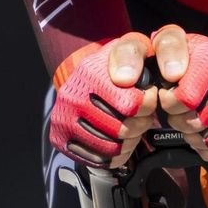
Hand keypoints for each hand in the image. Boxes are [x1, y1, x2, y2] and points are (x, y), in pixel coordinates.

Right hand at [49, 33, 160, 167]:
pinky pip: (98, 159)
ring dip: (127, 141)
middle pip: (122, 129)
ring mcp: (63, 118)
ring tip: (128, 128)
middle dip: (138, 125)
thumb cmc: (116, 66)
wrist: (84, 79)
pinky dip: (113, 154)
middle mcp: (72, 95)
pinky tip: (116, 140)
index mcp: (90, 72)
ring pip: (111, 147)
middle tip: (139, 117)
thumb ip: (139, 55)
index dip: (147, 105)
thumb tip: (134, 77)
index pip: (131, 104)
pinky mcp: (60, 138)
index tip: (147, 100)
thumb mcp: (131, 48)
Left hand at [151, 26, 207, 161]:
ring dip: (195, 138)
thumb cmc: (191, 65)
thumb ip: (163, 51)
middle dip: (181, 123)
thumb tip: (160, 76)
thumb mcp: (173, 49)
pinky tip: (206, 137)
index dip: (170, 105)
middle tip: (180, 116)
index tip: (168, 100)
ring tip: (191, 127)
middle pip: (198, 121)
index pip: (186, 98)